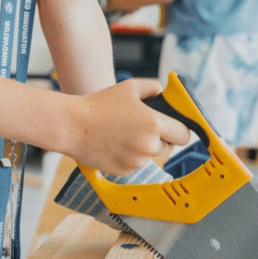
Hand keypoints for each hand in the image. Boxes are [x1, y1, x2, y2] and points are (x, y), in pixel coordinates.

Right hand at [68, 79, 191, 174]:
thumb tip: (163, 93)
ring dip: (142, 147)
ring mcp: (137, 161)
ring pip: (149, 156)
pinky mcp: (124, 171)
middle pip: (167, 147)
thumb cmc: (100, 104)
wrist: (73, 126)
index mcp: (155, 124)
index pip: (184, 136)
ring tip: (122, 133)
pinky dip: (128, 156)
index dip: (179, 130)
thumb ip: (153, 88)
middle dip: (159, 138)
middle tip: (141, 127)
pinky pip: (134, 164)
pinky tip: (113, 143)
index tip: (173, 127)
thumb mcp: (130, 87)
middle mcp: (149, 146)